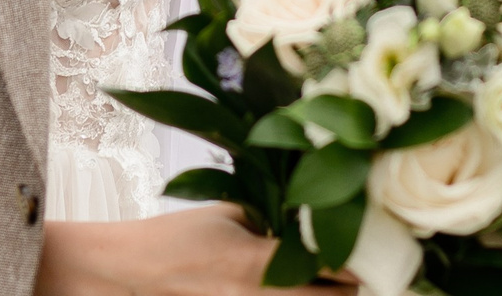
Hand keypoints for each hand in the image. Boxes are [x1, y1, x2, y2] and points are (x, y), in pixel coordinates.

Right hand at [35, 205, 341, 295]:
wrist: (129, 274)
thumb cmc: (175, 238)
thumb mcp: (227, 214)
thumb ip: (270, 217)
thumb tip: (306, 216)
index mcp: (260, 261)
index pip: (331, 266)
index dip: (358, 261)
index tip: (372, 251)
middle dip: (351, 288)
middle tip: (358, 273)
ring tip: (332, 284)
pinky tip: (298, 289)